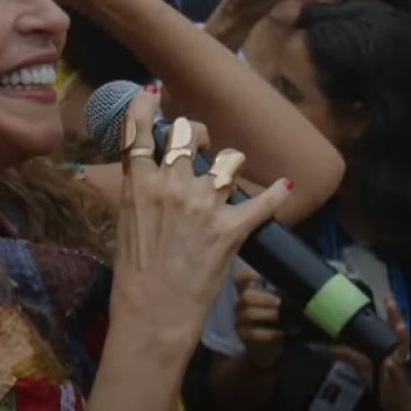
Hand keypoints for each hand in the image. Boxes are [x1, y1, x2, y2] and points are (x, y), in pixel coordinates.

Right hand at [108, 88, 294, 348]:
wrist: (153, 316)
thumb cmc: (133, 277)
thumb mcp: (126, 225)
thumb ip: (141, 193)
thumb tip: (151, 177)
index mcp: (139, 185)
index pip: (138, 131)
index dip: (144, 106)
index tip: (152, 95)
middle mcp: (172, 186)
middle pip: (188, 133)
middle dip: (194, 135)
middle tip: (197, 148)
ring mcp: (205, 205)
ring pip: (228, 160)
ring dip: (228, 168)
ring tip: (226, 180)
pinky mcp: (232, 228)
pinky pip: (263, 201)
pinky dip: (276, 194)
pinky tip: (284, 186)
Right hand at [233, 268, 284, 369]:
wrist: (271, 349)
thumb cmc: (277, 323)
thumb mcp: (279, 306)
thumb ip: (281, 295)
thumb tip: (296, 288)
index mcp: (249, 292)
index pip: (241, 278)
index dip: (250, 275)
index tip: (263, 277)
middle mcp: (241, 304)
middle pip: (246, 295)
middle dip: (266, 298)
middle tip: (280, 303)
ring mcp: (240, 321)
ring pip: (249, 313)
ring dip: (269, 314)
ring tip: (282, 318)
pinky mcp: (244, 336)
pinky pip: (254, 332)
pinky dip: (270, 333)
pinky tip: (281, 334)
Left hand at [328, 297, 410, 410]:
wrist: (398, 403)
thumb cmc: (381, 380)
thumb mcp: (362, 366)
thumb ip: (347, 355)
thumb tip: (326, 348)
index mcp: (389, 348)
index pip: (390, 327)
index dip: (391, 312)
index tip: (388, 295)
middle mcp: (396, 354)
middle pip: (398, 333)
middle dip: (396, 318)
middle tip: (392, 302)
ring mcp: (398, 367)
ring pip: (401, 351)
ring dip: (400, 337)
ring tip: (400, 325)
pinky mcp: (398, 383)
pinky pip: (396, 375)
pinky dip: (392, 370)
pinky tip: (390, 364)